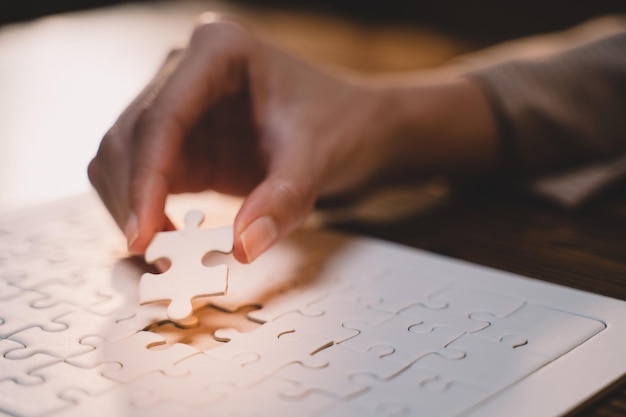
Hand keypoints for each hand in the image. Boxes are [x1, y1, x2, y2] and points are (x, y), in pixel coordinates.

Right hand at [87, 17, 396, 262]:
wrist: (353, 126)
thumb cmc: (340, 125)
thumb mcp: (318, 159)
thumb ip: (282, 201)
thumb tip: (242, 248)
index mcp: (219, 51)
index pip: (161, 116)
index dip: (145, 179)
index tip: (142, 235)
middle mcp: (188, 70)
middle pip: (128, 136)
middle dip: (134, 200)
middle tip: (157, 259)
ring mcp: (181, 104)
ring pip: (123, 158)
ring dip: (133, 208)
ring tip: (166, 256)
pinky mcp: (183, 139)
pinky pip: (143, 176)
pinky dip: (148, 211)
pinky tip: (171, 241)